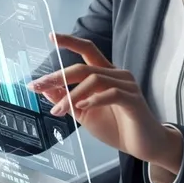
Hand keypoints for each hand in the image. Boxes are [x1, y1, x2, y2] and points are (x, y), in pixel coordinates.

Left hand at [29, 33, 183, 175]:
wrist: (145, 146)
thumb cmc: (117, 127)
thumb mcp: (85, 114)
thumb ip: (68, 100)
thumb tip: (46, 89)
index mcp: (106, 74)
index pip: (88, 50)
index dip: (70, 41)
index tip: (51, 36)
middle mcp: (117, 74)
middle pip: (84, 68)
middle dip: (58, 76)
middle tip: (38, 85)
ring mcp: (127, 85)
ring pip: (94, 80)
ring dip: (72, 95)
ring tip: (58, 110)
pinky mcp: (133, 100)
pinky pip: (111, 93)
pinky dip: (93, 99)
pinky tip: (83, 107)